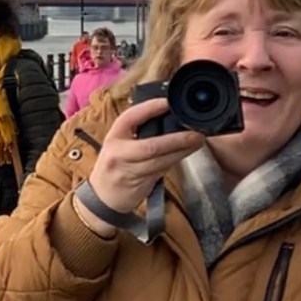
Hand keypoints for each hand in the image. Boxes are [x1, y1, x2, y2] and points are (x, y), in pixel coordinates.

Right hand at [85, 97, 204, 215]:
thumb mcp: (117, 144)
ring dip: (182, 151)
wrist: (102, 197)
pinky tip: (185, 154)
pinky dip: (175, 161)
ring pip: (161, 161)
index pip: (131, 117)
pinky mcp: (140, 184)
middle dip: (177, 139)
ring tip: (198, 142)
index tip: (168, 103)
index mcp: (113, 137)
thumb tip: (166, 117)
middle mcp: (119, 154)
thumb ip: (136, 131)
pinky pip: (162, 170)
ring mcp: (129, 171)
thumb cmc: (113, 166)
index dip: (150, 108)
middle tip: (196, 133)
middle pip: (152, 145)